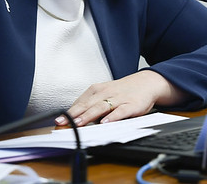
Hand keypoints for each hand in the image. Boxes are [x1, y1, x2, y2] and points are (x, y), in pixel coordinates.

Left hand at [58, 70, 185, 126]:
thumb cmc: (123, 91)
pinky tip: (105, 122)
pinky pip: (121, 111)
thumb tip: (74, 118)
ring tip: (79, 123)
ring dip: (89, 115)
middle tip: (64, 122)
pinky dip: (112, 117)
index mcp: (97, 90)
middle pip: (88, 104)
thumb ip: (91, 104)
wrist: (147, 83)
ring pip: (101, 107)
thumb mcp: (105, 93)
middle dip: (75, 114)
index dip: (69, 112)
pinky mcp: (131, 105)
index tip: (59, 120)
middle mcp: (106, 93)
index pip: (80, 102)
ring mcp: (119, 98)